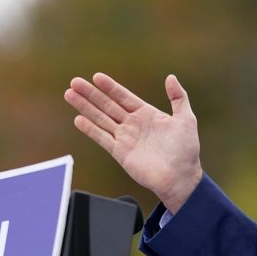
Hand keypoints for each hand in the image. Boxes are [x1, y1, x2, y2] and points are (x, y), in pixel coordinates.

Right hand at [64, 72, 201, 211]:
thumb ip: (179, 98)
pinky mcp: (120, 153)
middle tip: (74, 82)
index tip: (96, 77)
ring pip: (101, 119)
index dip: (110, 87)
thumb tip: (171, 77)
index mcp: (147, 114)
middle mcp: (133, 124)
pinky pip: (102, 138)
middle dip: (91, 94)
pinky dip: (90, 129)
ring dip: (85, 107)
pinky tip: (78, 119)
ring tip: (70, 95)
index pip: (124, 96)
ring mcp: (125, 138)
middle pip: (107, 105)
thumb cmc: (186, 150)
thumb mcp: (186, 119)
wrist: (181, 178)